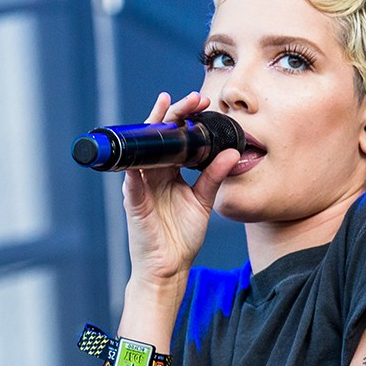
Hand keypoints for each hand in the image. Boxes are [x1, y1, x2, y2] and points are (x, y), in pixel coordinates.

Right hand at [122, 90, 240, 287]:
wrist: (170, 267)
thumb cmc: (182, 236)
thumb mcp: (203, 201)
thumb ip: (214, 176)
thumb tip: (233, 153)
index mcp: (168, 171)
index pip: (173, 137)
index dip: (184, 118)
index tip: (200, 100)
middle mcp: (152, 174)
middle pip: (157, 136)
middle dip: (171, 114)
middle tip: (189, 98)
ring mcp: (141, 186)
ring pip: (142, 151)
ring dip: (152, 129)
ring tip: (163, 108)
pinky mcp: (134, 203)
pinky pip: (132, 183)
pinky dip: (134, 169)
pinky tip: (139, 154)